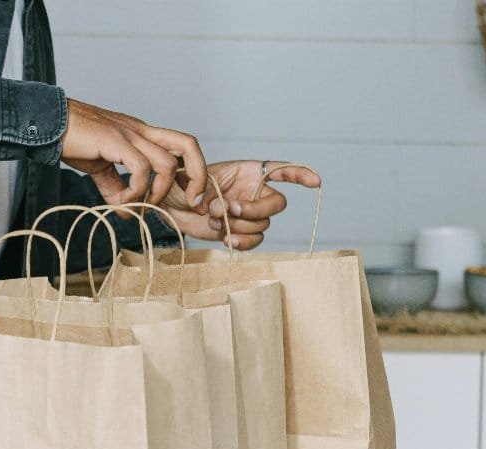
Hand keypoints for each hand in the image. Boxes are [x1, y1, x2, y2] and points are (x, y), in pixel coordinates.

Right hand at [60, 99, 206, 207]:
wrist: (49, 123)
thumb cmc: (75, 141)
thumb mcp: (101, 168)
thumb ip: (116, 188)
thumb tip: (125, 211)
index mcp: (143, 135)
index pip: (183, 147)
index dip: (195, 173)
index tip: (190, 199)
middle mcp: (142, 131)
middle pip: (188, 145)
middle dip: (198, 176)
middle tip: (191, 202)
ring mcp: (130, 134)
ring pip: (166, 163)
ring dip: (157, 193)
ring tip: (138, 204)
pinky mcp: (115, 141)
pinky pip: (140, 169)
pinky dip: (135, 192)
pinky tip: (120, 200)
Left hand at [161, 161, 320, 249]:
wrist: (170, 205)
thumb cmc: (180, 183)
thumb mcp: (192, 177)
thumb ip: (209, 188)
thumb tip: (220, 209)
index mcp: (248, 171)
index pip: (281, 170)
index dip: (300, 174)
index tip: (315, 182)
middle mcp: (253, 192)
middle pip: (276, 205)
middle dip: (254, 210)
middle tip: (229, 209)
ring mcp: (248, 213)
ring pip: (262, 225)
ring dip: (238, 225)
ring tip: (213, 219)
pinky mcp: (240, 232)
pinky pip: (254, 240)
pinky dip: (241, 242)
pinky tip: (226, 238)